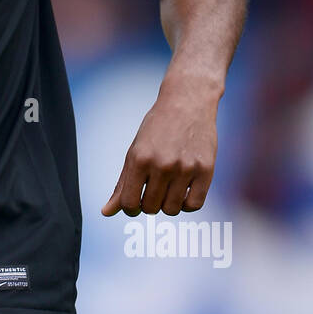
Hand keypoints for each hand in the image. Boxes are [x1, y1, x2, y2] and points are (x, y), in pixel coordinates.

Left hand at [101, 84, 217, 217]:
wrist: (188, 101)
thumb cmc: (157, 128)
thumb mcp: (135, 152)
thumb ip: (122, 184)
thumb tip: (106, 212)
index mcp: (140, 159)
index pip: (129, 203)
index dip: (130, 209)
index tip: (135, 203)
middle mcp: (162, 164)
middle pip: (150, 208)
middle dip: (149, 205)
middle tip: (153, 190)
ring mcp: (185, 168)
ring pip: (172, 209)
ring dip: (167, 205)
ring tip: (168, 189)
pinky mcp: (206, 170)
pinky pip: (194, 205)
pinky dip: (186, 204)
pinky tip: (183, 191)